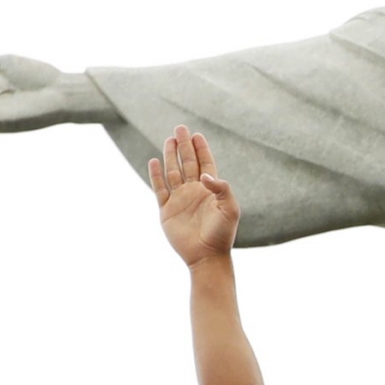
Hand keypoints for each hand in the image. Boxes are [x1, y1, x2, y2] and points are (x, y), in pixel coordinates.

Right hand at [149, 126, 239, 267]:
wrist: (207, 256)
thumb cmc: (222, 234)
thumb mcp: (230, 209)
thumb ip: (222, 189)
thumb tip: (205, 176)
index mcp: (210, 191)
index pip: (205, 164)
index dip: (201, 149)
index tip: (196, 135)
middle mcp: (194, 192)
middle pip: (187, 163)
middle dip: (184, 146)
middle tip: (180, 128)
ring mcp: (180, 200)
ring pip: (173, 172)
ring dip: (170, 156)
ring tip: (169, 140)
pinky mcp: (167, 210)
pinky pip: (159, 189)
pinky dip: (156, 175)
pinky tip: (154, 161)